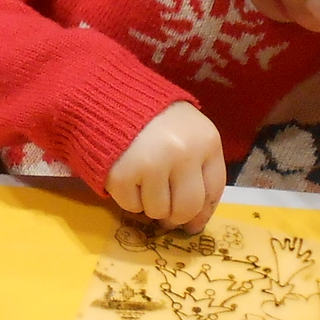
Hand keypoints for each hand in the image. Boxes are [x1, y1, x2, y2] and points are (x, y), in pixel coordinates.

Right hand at [106, 102, 224, 232]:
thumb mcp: (187, 131)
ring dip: (149, 206)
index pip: (213, 190)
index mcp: (206, 141)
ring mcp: (152, 164)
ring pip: (158, 211)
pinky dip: (127, 199)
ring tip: (142, 184)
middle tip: (165, 216)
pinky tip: (126, 178)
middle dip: (175, 217)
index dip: (203, 212)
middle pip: (187, 207)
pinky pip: (131, 206)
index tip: (193, 223)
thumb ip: (197, 166)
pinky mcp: (122, 174)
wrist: (107, 96)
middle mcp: (183, 153)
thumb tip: (195, 220)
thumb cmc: (152, 115)